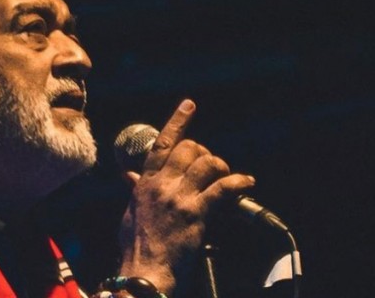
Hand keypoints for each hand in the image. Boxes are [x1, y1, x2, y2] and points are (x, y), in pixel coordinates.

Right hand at [117, 99, 254, 295]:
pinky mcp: (196, 212)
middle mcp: (162, 184)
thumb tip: (128, 176)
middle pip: (189, 149)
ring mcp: (180, 197)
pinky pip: (222, 188)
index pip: (161, 144)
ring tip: (226, 175)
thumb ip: (133, 189)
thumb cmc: (135, 243)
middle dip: (203, 152)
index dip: (177, 121)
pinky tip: (246, 182)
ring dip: (220, 166)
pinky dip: (238, 182)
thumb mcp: (130, 211)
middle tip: (210, 165)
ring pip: (206, 163)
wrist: (144, 268)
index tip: (189, 105)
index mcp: (146, 182)